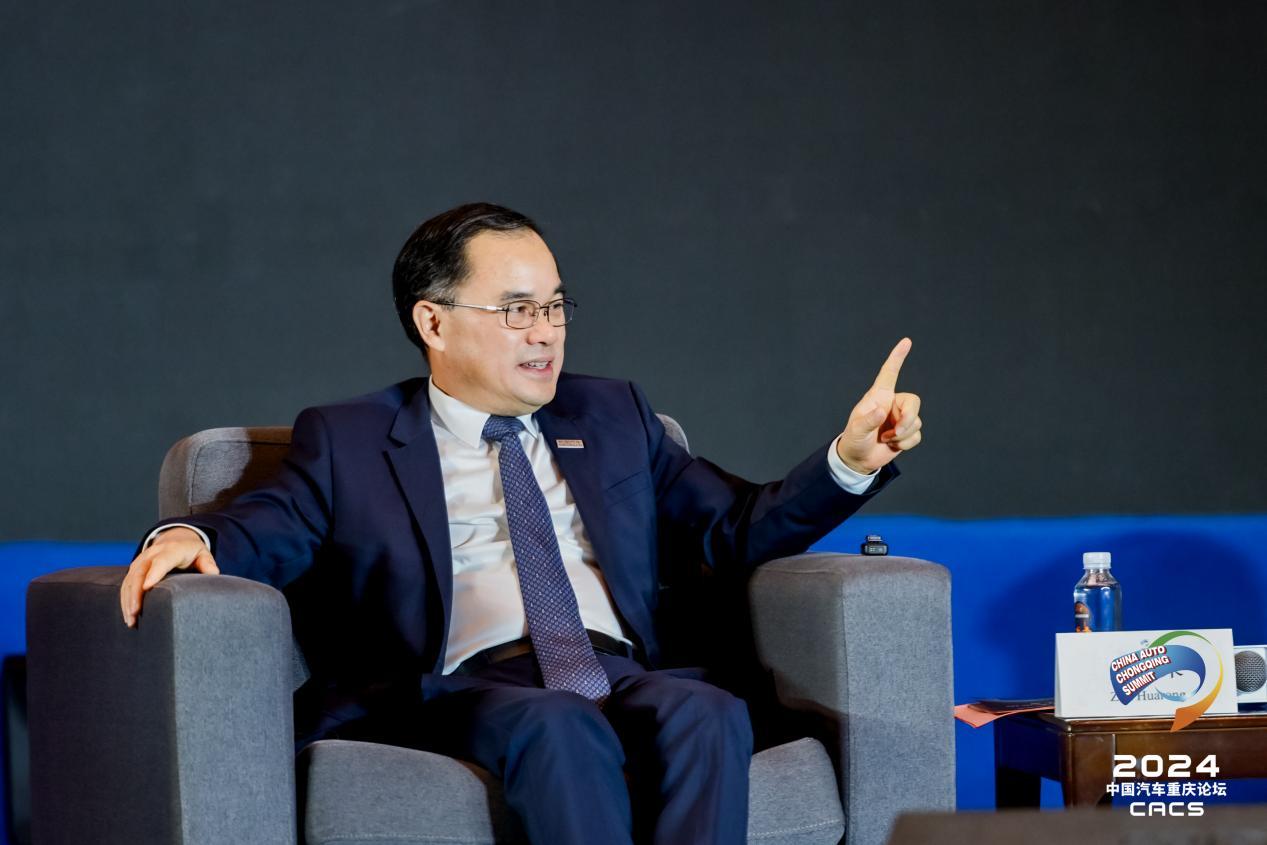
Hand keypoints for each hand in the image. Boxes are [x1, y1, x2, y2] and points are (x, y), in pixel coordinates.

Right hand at [120, 527, 219, 626]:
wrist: (175, 538)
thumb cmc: (191, 551)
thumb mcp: (202, 553)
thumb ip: (207, 563)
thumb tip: (213, 574)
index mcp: (171, 550)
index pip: (161, 561)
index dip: (154, 574)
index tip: (146, 588)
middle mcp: (152, 554)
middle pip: (140, 573)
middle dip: (135, 594)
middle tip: (135, 613)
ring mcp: (141, 561)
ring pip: (129, 581)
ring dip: (127, 601)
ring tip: (131, 621)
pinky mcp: (133, 569)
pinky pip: (126, 585)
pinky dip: (125, 600)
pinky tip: (128, 616)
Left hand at [836, 337, 922, 473]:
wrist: (859, 459)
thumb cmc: (854, 440)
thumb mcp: (856, 431)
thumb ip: (868, 421)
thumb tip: (882, 411)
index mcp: (879, 397)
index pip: (889, 374)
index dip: (897, 357)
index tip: (906, 341)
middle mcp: (892, 404)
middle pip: (914, 401)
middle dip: (909, 418)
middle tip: (896, 432)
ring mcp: (901, 418)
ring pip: (916, 421)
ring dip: (902, 435)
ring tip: (886, 439)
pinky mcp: (907, 432)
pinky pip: (916, 436)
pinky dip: (905, 444)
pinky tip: (891, 444)